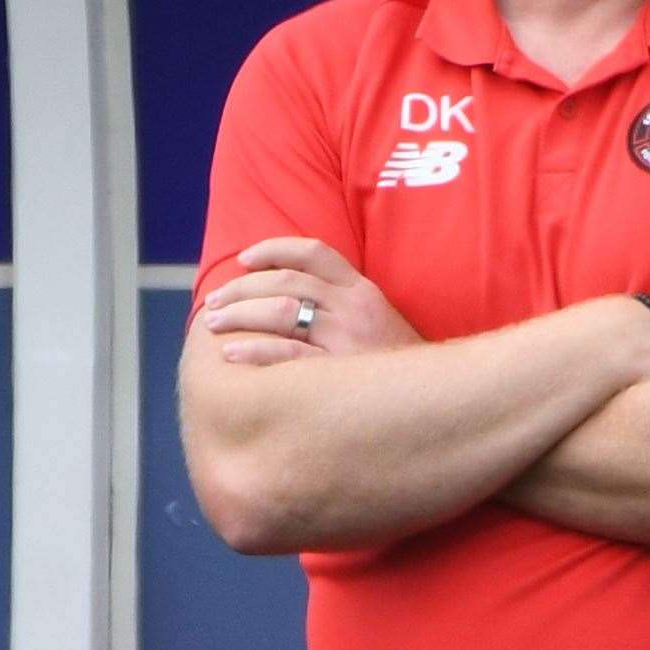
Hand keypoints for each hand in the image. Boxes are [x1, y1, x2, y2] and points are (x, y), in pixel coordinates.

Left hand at [200, 237, 423, 364]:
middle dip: (242, 288)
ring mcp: (346, 339)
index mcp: (363, 291)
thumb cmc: (398, 367)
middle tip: (215, 301)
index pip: (314, 252)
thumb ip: (343, 304)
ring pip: (280, 312)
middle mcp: (353, 308)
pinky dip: (253, 351)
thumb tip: (290, 297)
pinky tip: (230, 354)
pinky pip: (286, 356)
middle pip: (287, 281)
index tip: (245, 259)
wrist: (437, 401)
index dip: (274, 249)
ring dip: (239, 315)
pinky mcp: (338, 373)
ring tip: (213, 324)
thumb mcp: (379, 321)